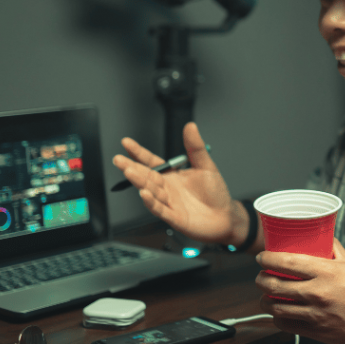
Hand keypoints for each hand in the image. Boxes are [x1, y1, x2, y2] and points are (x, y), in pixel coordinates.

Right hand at [112, 122, 241, 244]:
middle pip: (146, 176)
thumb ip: (196, 147)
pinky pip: (160, 209)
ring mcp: (169, 203)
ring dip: (139, 182)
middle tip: (118, 160)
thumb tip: (191, 126)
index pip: (151, 162)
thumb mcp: (206, 165)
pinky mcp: (174, 217)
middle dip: (131, 168)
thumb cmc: (216, 193)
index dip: (138, 153)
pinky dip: (151, 202)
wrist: (226, 217)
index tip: (126, 143)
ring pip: (150, 191)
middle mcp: (167, 189)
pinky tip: (144, 193)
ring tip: (129, 172)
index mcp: (172, 175)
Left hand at [255, 238, 344, 343]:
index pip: (285, 262)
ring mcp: (315, 314)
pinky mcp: (315, 332)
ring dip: (265, 300)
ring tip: (266, 296)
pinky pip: (285, 325)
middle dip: (261, 279)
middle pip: (273, 285)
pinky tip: (280, 313)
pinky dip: (278, 319)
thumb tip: (321, 236)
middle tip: (261, 276)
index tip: (262, 257)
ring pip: (275, 307)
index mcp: (325, 272)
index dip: (267, 259)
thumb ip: (333, 249)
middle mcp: (317, 293)